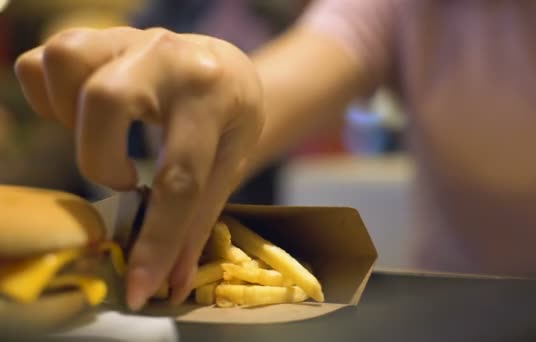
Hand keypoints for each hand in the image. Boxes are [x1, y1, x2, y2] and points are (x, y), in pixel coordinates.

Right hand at [15, 27, 263, 309]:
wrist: (228, 68)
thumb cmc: (231, 117)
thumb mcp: (229, 163)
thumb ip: (199, 220)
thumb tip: (168, 283)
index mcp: (214, 94)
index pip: (182, 175)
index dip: (158, 238)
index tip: (141, 285)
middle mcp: (169, 56)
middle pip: (106, 100)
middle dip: (99, 158)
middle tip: (126, 177)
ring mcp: (130, 39)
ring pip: (66, 65)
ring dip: (70, 119)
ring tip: (103, 138)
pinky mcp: (99, 37)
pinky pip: (43, 60)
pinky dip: (50, 96)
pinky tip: (82, 115)